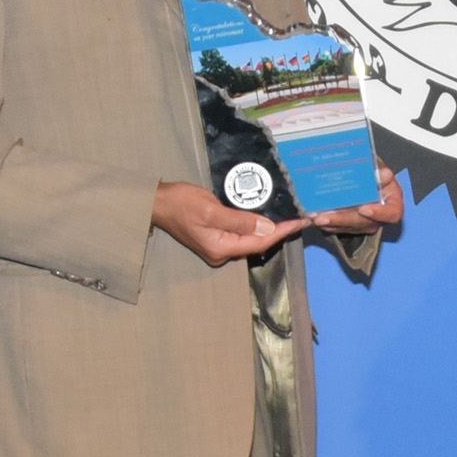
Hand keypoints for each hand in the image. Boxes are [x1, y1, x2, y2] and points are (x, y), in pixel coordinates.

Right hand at [152, 180, 305, 265]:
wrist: (157, 203)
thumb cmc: (181, 203)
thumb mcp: (211, 209)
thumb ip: (239, 220)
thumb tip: (266, 227)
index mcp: (220, 248)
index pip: (258, 243)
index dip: (281, 232)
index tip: (299, 222)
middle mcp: (221, 253)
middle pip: (256, 244)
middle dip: (278, 232)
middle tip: (298, 219)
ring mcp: (218, 247)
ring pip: (249, 240)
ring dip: (268, 230)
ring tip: (288, 219)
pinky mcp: (215, 239)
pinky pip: (241, 235)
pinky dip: (255, 227)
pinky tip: (265, 219)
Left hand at [307, 165, 406, 234]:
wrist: (364, 175)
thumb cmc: (373, 171)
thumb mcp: (378, 166)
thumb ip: (379, 171)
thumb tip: (383, 174)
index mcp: (392, 201)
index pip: (392, 213)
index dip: (380, 213)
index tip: (363, 209)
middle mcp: (381, 216)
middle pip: (365, 223)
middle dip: (342, 219)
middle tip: (324, 217)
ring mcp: (366, 223)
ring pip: (349, 227)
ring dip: (331, 223)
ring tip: (314, 216)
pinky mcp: (352, 226)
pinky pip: (340, 228)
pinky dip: (327, 224)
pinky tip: (315, 218)